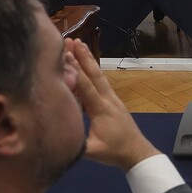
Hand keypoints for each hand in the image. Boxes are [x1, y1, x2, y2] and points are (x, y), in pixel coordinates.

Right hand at [64, 38, 157, 169]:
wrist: (137, 152)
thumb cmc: (114, 153)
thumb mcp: (93, 152)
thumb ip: (76, 144)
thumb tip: (54, 136)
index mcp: (101, 110)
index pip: (86, 87)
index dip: (75, 70)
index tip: (65, 54)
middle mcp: (107, 99)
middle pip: (94, 74)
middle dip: (83, 56)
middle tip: (72, 39)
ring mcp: (112, 99)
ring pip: (99, 75)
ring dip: (88, 59)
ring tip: (79, 43)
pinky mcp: (113, 101)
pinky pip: (101, 81)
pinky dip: (93, 69)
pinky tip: (87, 62)